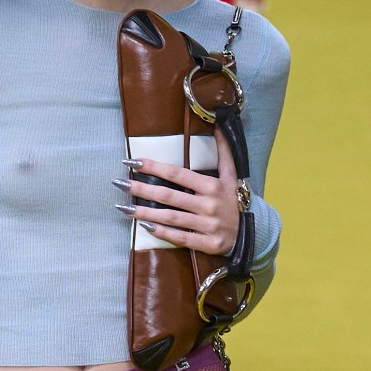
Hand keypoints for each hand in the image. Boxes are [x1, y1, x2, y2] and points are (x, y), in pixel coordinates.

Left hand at [121, 130, 244, 256]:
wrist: (251, 232)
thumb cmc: (232, 201)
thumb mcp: (232, 175)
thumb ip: (224, 152)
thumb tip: (217, 126)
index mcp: (212, 186)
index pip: (178, 174)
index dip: (154, 167)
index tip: (133, 162)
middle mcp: (209, 204)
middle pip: (169, 196)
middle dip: (142, 189)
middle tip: (119, 184)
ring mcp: (208, 225)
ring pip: (171, 218)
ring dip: (145, 213)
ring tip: (124, 208)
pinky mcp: (208, 244)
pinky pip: (182, 238)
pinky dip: (163, 233)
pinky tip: (145, 227)